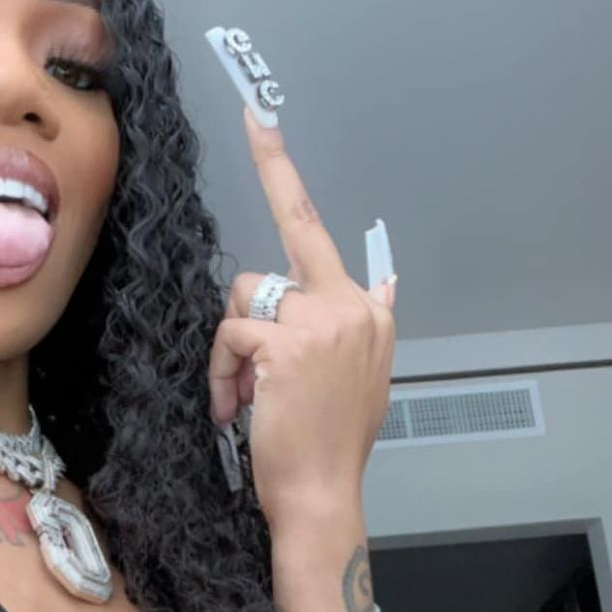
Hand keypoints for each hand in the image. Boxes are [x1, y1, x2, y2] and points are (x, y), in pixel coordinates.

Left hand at [207, 107, 396, 529]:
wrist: (323, 495)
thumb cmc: (331, 447)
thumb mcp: (363, 379)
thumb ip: (368, 324)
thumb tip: (388, 280)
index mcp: (370, 312)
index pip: (318, 229)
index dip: (282, 171)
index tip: (260, 116)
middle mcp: (353, 306)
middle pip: (276, 255)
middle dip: (257, 257)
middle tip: (254, 253)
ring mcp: (322, 322)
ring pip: (244, 299)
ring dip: (232, 351)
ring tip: (245, 398)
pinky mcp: (287, 345)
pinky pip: (230, 337)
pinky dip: (223, 374)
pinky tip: (236, 409)